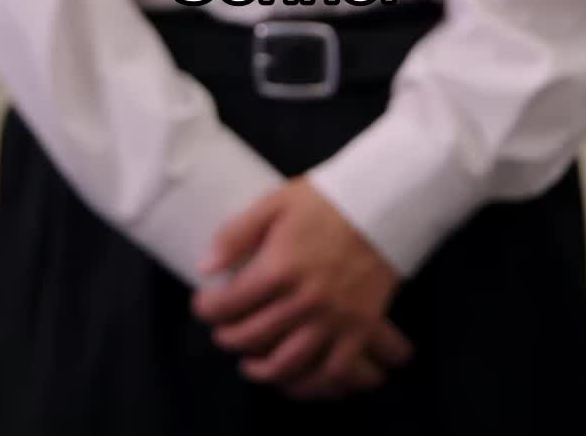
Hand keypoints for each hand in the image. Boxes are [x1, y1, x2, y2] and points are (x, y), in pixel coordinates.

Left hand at [192, 178, 413, 399]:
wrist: (381, 203)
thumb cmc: (325, 201)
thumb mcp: (275, 203)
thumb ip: (236, 233)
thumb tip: (205, 267)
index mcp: (279, 268)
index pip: (230, 303)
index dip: (208, 309)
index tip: (204, 305)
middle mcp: (303, 300)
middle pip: (253, 336)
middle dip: (229, 338)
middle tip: (223, 332)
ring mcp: (333, 319)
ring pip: (288, 363)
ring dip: (262, 370)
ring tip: (250, 364)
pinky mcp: (359, 329)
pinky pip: (333, 372)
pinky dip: (312, 384)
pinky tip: (296, 380)